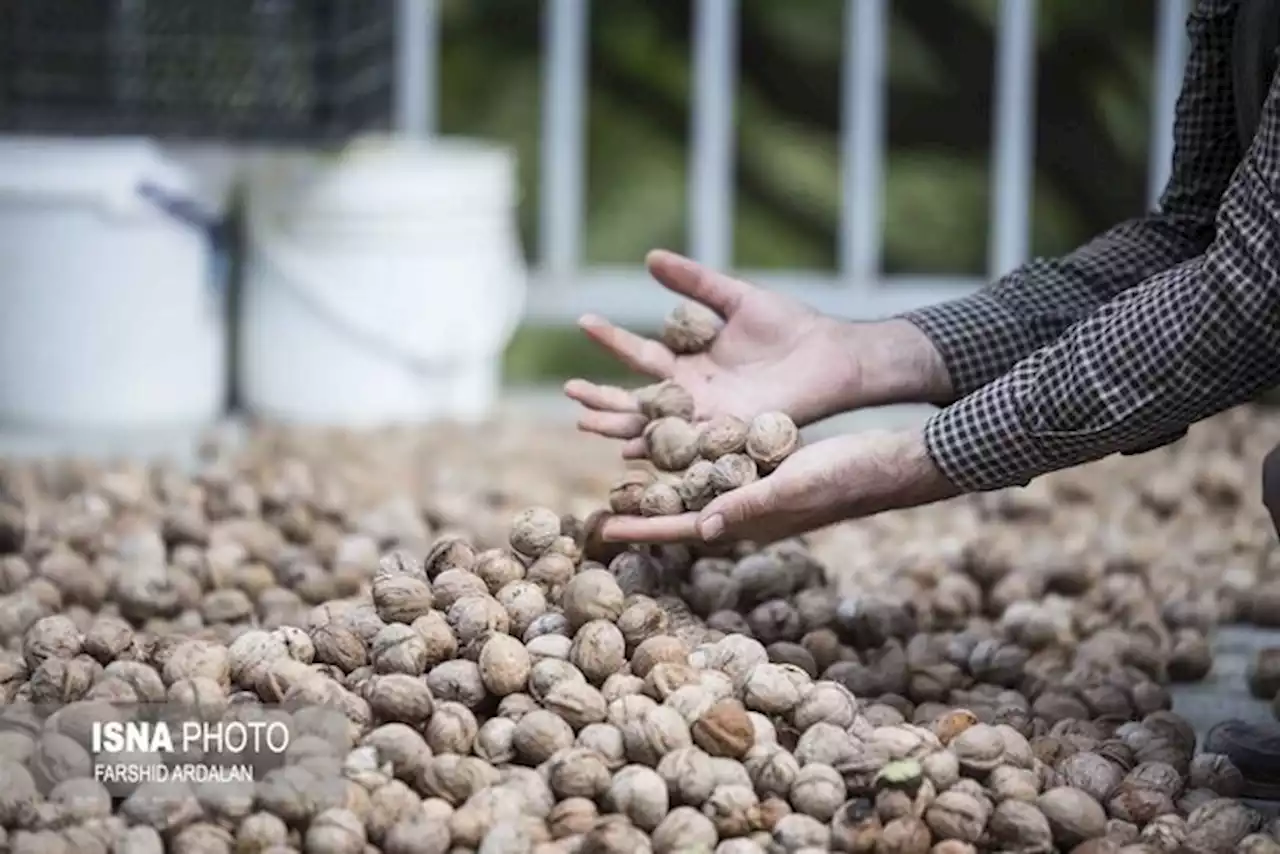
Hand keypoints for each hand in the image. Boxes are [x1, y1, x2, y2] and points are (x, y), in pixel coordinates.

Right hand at [565, 250, 949, 458]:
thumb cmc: (789, 327)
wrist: (831, 356)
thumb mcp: (735, 298)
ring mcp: (708, 417)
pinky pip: (688, 446)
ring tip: (584, 422)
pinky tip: (629, 453)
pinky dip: (659, 450)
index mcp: (691, 363)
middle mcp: (692, 394)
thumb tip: (650, 257)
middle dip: (602, 396)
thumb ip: (694, 282)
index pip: (641, 353)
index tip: (584, 320)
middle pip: (637, 399)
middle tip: (568, 391)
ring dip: (619, 425)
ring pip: (654, 426)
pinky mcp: (728, 433)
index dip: (612, 339)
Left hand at [595, 429, 960, 543]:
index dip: (644, 529)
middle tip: (606, 500)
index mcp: (750, 521)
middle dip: (646, 509)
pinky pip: (723, 465)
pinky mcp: (771, 467)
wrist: (889, 460)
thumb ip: (748, 506)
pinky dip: (697, 457)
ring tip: (631, 468)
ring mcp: (760, 489)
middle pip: (685, 512)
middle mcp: (749, 509)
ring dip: (666, 480)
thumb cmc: (847, 476)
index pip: (685, 529)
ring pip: (701, 488)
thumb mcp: (794, 487)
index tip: (604, 527)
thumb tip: (698, 527)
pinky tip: (680, 442)